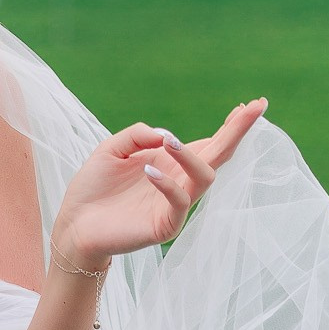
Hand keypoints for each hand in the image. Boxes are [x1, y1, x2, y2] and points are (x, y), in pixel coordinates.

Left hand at [52, 99, 267, 266]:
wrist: (75, 224)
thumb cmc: (94, 187)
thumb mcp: (111, 149)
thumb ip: (137, 135)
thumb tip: (166, 135)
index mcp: (171, 162)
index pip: (209, 142)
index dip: (231, 125)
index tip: (253, 105)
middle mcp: (180, 181)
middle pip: (219, 155)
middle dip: (237, 131)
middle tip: (254, 108)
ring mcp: (176, 204)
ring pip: (204, 177)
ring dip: (191, 156)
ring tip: (169, 142)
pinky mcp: (166, 224)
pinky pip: (179, 202)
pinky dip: (167, 184)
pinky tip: (148, 171)